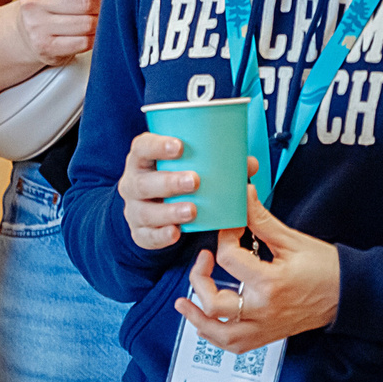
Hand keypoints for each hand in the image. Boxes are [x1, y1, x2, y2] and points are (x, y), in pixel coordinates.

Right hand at [9, 0, 105, 66]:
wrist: (30, 28)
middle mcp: (33, 0)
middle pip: (84, 1)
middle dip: (103, 4)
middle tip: (109, 5)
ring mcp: (36, 26)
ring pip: (87, 24)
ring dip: (101, 22)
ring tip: (100, 18)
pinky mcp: (45, 47)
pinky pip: (84, 43)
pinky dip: (95, 38)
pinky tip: (92, 33)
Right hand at [119, 136, 259, 250]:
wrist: (153, 207)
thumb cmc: (175, 178)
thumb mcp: (189, 167)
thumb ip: (218, 164)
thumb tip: (250, 163)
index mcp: (142, 159)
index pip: (142, 147)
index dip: (157, 145)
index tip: (179, 146)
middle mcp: (132, 183)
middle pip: (143, 182)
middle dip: (169, 181)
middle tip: (195, 180)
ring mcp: (134, 209)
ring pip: (144, 211)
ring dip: (169, 211)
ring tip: (193, 210)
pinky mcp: (139, 232)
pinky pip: (147, 236)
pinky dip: (161, 236)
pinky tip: (176, 233)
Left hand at [176, 197, 340, 350]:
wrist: (349, 294)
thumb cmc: (327, 269)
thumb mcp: (293, 240)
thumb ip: (261, 220)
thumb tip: (244, 196)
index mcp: (271, 283)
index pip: (229, 260)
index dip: (223, 238)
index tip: (229, 229)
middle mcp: (264, 310)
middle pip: (215, 304)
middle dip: (199, 280)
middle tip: (202, 261)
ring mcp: (265, 327)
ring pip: (220, 334)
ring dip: (198, 318)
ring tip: (184, 302)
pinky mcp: (268, 336)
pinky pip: (235, 345)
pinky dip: (215, 336)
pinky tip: (206, 323)